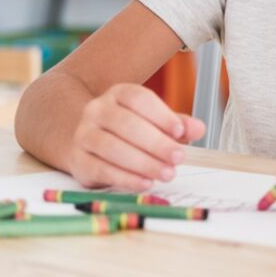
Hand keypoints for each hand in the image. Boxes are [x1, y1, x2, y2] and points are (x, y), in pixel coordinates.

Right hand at [70, 84, 204, 190]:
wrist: (88, 141)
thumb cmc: (129, 130)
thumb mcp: (155, 121)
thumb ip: (177, 124)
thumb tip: (198, 128)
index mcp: (118, 94)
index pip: (139, 99)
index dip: (161, 115)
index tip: (180, 132)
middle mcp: (97, 110)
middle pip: (126, 124)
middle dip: (156, 143)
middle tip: (178, 158)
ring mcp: (83, 134)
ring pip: (112, 148)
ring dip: (143, 163)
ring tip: (167, 173)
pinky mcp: (77, 160)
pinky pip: (102, 169)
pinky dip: (126, 178)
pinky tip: (145, 183)